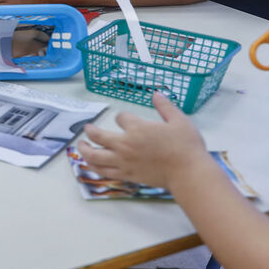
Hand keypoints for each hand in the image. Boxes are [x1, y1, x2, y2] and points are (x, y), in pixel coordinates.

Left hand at [77, 93, 210, 189]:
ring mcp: (124, 161)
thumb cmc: (186, 146)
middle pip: (98, 136)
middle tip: (86, 128)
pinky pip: (104, 171)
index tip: (126, 119)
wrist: (188, 173)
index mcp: (137, 128)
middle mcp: (125, 144)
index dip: (123, 117)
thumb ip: (165, 106)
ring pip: (95, 156)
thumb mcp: (179, 120)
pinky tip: (90, 164)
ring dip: (84, 150)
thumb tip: (156, 93)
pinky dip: (94, 167)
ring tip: (80, 146)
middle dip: (90, 131)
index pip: (121, 118)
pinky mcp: (127, 175)